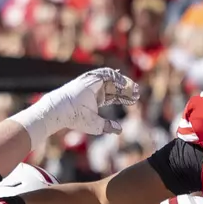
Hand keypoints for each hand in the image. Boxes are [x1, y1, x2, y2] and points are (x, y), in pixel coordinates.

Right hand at [15, 67, 139, 145]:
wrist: (63, 110)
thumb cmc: (76, 118)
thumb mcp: (97, 125)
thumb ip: (108, 126)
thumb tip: (120, 130)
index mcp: (95, 98)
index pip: (113, 96)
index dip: (124, 97)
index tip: (135, 100)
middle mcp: (95, 89)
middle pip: (115, 87)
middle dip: (127, 90)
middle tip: (138, 93)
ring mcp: (93, 83)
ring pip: (113, 80)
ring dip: (124, 83)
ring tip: (135, 88)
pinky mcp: (91, 78)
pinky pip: (107, 73)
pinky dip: (117, 77)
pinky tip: (125, 84)